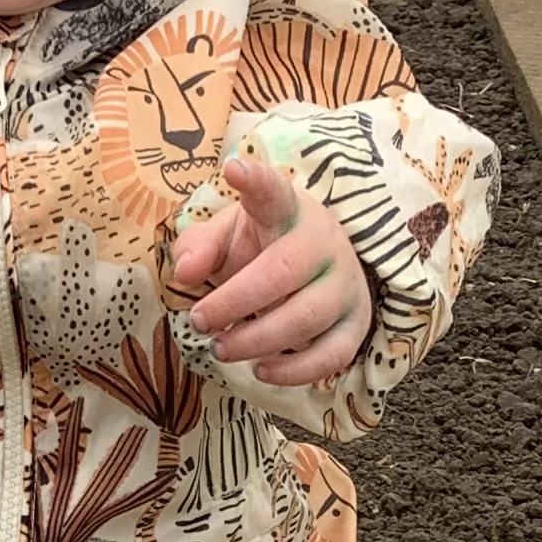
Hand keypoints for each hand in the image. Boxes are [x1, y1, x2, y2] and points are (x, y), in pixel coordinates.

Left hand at [172, 154, 374, 386]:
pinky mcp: (357, 324)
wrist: (320, 270)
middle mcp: (324, 244)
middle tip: (198, 320)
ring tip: (220, 348)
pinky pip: (332, 356)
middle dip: (234, 302)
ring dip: (256, 340)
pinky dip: (294, 371)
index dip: (256, 182)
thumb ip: (200, 246)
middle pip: (283, 271)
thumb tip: (185, 272)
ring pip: (306, 318)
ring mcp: (346, 286)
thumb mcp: (229, 236)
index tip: (234, 170)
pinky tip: (261, 370)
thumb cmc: (266, 249)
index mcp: (289, 212)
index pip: (274, 193)